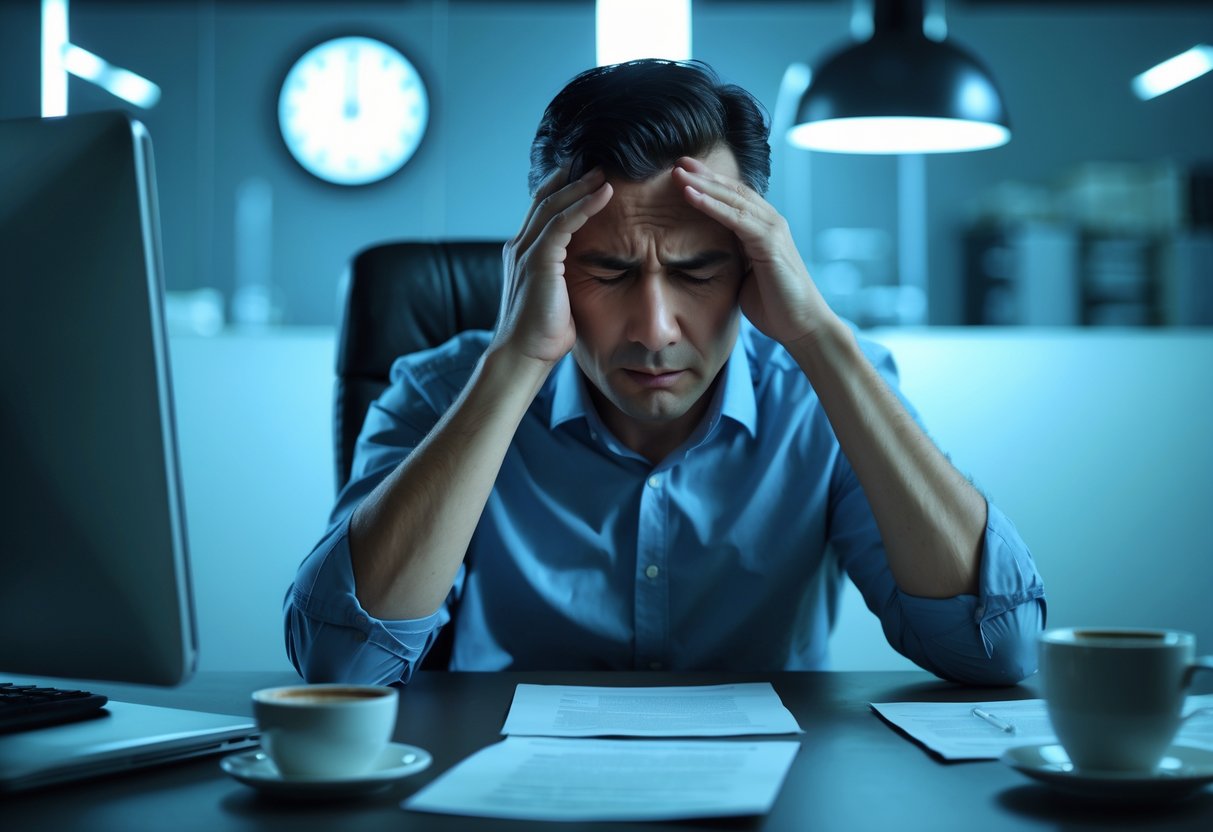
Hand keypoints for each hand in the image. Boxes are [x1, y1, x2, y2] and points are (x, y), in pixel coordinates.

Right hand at [492, 167, 612, 366]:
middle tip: (597, 162)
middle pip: (545, 199)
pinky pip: (563, 223)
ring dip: (581, 186)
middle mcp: (520, 246)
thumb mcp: (557, 298)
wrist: (523, 357)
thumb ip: (566, 279)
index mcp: (523, 254)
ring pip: (554, 205)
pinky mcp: (538, 260)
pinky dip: (584, 205)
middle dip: (570, 178)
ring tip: (605, 171)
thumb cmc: (542, 337)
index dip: (562, 190)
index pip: (542, 211)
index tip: (586, 176)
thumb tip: (589, 274)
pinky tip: (604, 194)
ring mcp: (526, 251)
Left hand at [672, 157, 835, 347]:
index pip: (733, 197)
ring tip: (677, 171)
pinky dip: (711, 205)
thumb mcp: (745, 276)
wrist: (801, 327)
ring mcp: (772, 230)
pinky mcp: (770, 243)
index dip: (709, 183)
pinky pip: (735, 218)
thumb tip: (708, 257)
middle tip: (677, 161)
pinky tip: (691, 195)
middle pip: (732, 190)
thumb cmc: (774, 306)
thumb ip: (732, 259)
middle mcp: (770, 223)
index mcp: (763, 229)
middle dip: (704, 174)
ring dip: (703, 184)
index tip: (684, 172)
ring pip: (732, 198)